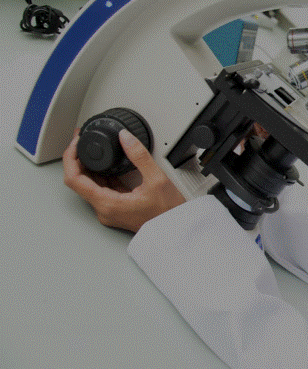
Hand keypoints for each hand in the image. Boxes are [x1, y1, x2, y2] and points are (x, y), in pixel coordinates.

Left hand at [63, 128, 185, 231]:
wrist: (177, 230)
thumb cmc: (168, 212)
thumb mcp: (157, 179)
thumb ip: (139, 155)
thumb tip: (125, 138)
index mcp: (108, 204)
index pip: (74, 180)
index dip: (70, 158)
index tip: (76, 144)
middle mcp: (104, 210)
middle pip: (79, 183)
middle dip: (77, 160)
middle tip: (81, 142)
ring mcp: (109, 211)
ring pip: (89, 187)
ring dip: (88, 168)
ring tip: (92, 151)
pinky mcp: (116, 210)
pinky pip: (101, 191)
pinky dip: (101, 177)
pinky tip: (108, 167)